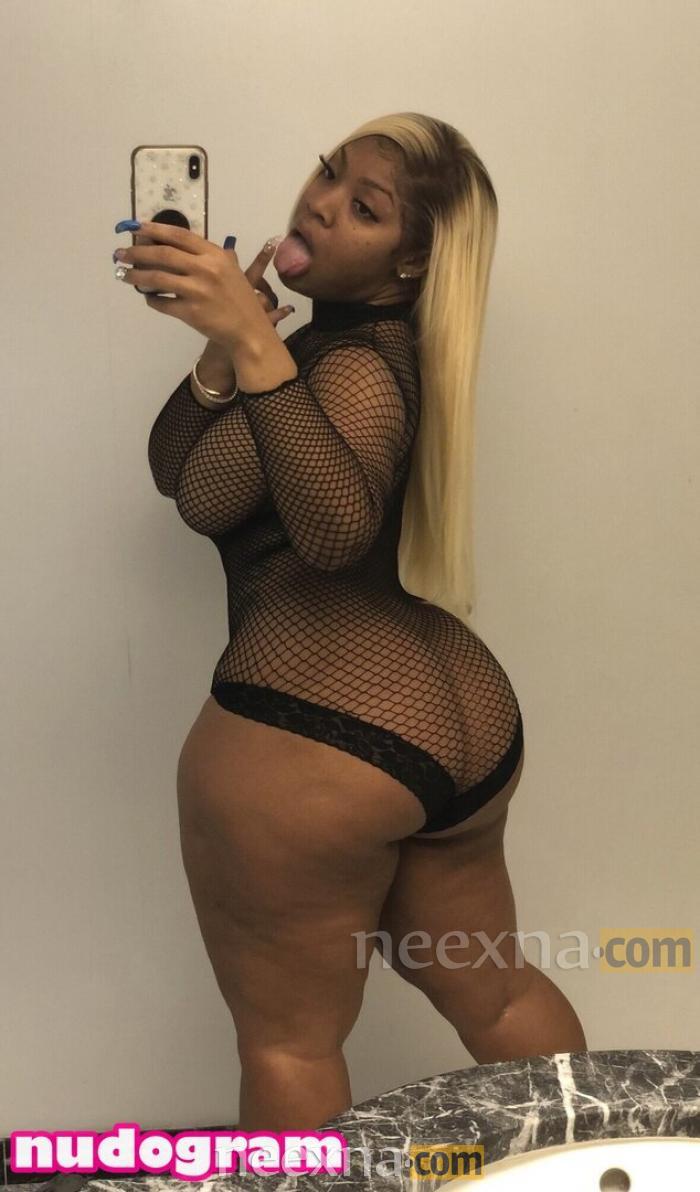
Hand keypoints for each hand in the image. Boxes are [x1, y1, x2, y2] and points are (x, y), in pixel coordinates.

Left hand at [114, 222, 289, 347]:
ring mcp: (197, 291)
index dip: (154, 229)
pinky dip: (151, 299)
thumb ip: (210, 256)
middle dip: (137, 252)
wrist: (249, 330)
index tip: (135, 227)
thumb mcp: (231, 269)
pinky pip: (161, 303)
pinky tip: (147, 297)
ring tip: (124, 275)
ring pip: (157, 278)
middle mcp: (205, 269)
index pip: (179, 236)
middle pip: (162, 254)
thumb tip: (179, 245)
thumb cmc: (240, 299)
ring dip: (136, 276)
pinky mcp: (190, 312)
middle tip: (120, 254)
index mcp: (214, 255)